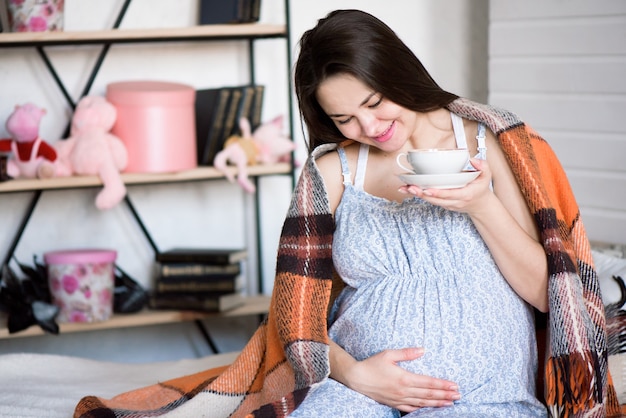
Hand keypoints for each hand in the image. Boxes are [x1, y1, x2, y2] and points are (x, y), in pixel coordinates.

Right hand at [344, 347, 459, 412]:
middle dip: (445, 395)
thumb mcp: (388, 354)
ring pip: (423, 403)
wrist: (357, 378)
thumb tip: (423, 350)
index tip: (454, 385)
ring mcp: (399, 399)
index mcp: (404, 378)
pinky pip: (411, 409)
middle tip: (458, 395)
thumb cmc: (372, 364)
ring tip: (450, 403)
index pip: (428, 382)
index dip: (443, 384)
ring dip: (438, 403)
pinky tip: (431, 409)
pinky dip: (423, 409)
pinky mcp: (394, 403)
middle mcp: (404, 390)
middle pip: (429, 394)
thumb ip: (407, 353)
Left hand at [398, 158, 492, 214]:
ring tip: (405, 188)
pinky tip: (408, 189)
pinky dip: (419, 195)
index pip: (450, 195)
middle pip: (436, 199)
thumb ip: (483, 166)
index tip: (428, 190)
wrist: (480, 205)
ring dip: (417, 195)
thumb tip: (473, 160)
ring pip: (431, 201)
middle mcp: (454, 201)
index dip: (438, 193)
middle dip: (422, 194)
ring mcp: (448, 204)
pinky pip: (430, 200)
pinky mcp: (442, 204)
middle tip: (410, 187)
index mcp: (465, 195)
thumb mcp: (486, 176)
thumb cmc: (481, 189)